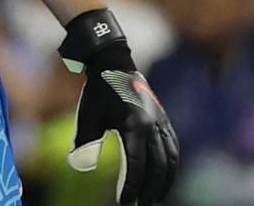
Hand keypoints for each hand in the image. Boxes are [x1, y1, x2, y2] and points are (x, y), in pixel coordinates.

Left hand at [60, 11, 178, 205]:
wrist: (113, 62)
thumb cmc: (98, 91)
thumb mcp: (88, 116)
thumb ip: (85, 142)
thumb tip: (80, 167)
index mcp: (134, 125)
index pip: (135, 165)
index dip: (131, 187)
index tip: (124, 203)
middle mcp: (153, 125)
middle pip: (156, 167)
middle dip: (148, 189)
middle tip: (139, 205)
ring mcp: (162, 121)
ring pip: (170, 159)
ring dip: (164, 181)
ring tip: (154, 197)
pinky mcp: (164, 119)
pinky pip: (173, 147)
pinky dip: (170, 165)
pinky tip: (163, 176)